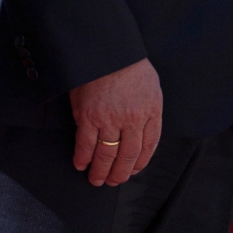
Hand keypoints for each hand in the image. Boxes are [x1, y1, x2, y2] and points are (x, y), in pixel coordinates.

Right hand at [69, 59, 162, 186]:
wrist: (108, 50)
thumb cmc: (129, 65)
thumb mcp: (151, 87)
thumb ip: (149, 110)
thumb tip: (142, 131)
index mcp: (150, 112)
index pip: (149, 146)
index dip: (140, 163)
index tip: (133, 171)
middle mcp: (132, 120)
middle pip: (127, 156)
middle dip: (120, 174)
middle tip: (113, 182)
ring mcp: (110, 119)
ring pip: (106, 154)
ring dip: (101, 171)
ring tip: (97, 180)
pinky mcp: (88, 116)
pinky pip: (85, 144)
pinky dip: (83, 158)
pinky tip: (81, 165)